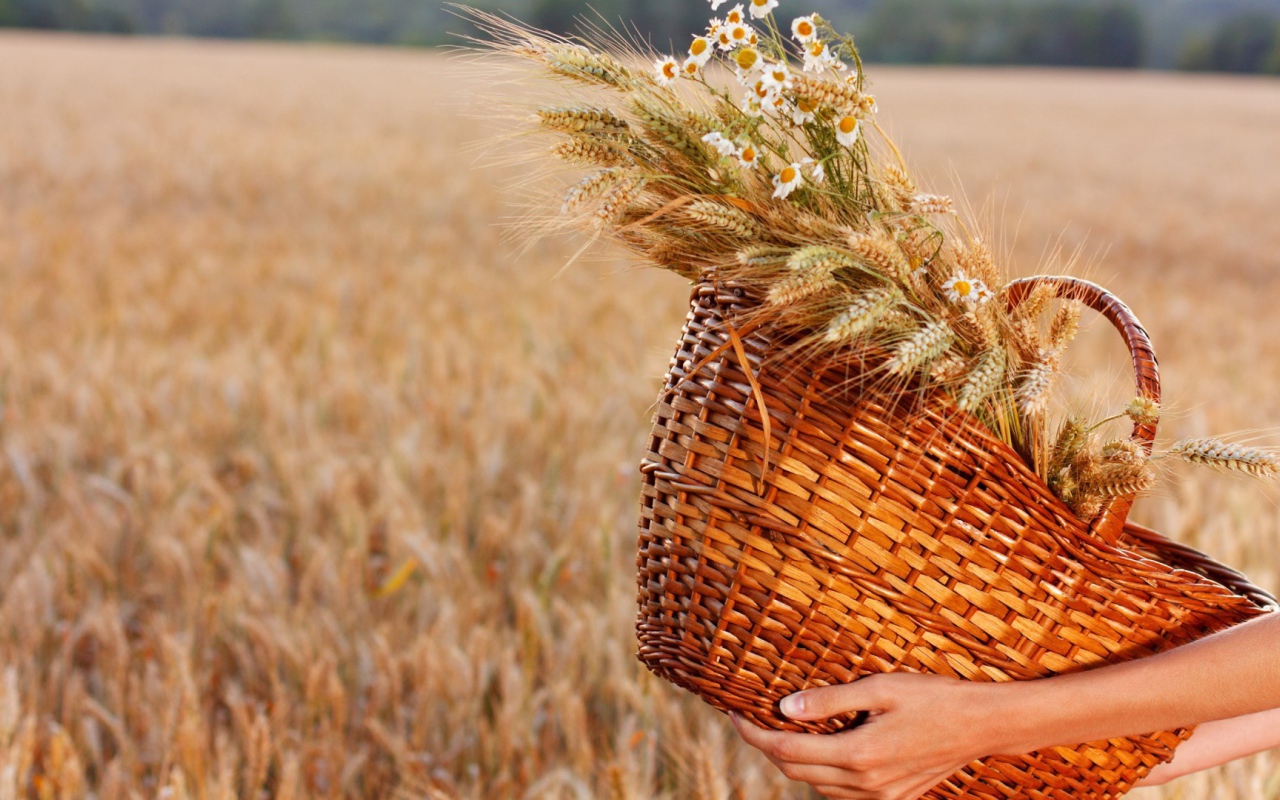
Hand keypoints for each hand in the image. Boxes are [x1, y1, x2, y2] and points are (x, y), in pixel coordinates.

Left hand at [729, 673, 1001, 799]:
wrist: (983, 725)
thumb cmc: (934, 697)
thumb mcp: (881, 687)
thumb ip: (830, 701)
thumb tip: (785, 709)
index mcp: (858, 754)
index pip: (786, 752)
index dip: (754, 734)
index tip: (734, 713)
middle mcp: (865, 783)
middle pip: (796, 773)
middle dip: (767, 747)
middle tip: (751, 718)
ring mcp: (880, 795)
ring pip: (818, 787)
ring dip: (795, 762)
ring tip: (784, 730)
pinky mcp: (893, 798)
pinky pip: (843, 792)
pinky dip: (824, 773)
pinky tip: (824, 748)